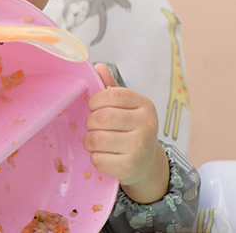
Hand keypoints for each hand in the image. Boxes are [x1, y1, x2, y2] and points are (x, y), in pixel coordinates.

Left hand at [84, 64, 169, 203]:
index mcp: (144, 104)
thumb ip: (110, 86)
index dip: (95, 100)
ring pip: (96, 139)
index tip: (93, 106)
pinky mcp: (129, 167)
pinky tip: (104, 154)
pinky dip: (94, 157)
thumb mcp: (125, 105)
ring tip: (95, 140)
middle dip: (90, 122)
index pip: (111, 94)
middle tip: (93, 125)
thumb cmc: (130, 128)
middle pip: (102, 118)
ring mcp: (139, 147)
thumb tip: (98, 66)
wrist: (147, 162)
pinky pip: (98, 159)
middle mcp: (147, 125)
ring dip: (89, 140)